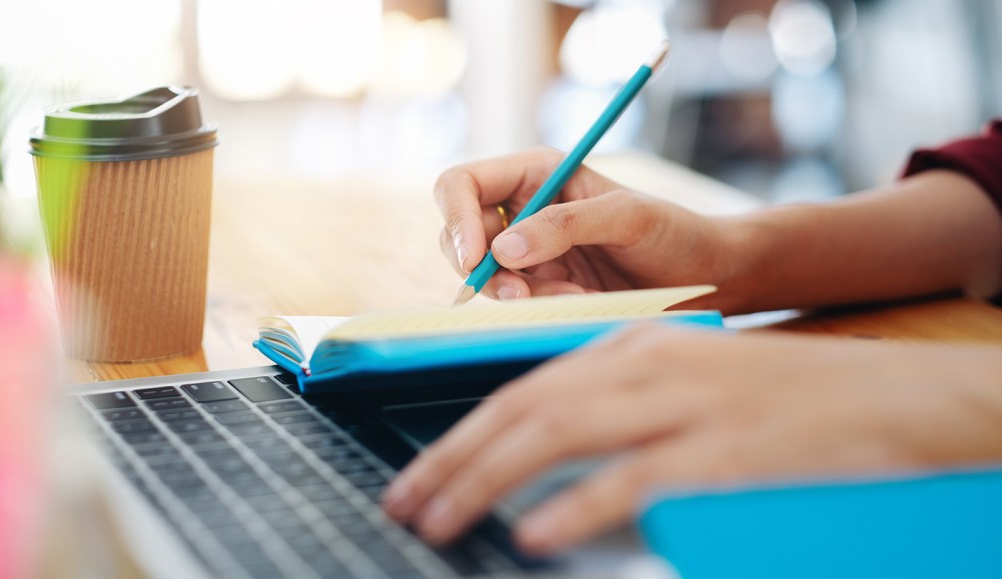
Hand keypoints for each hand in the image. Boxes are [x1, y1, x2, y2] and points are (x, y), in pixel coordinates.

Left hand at [381, 325, 1001, 553]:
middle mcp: (649, 364)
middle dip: (453, 458)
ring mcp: (686, 403)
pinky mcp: (724, 449)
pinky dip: (575, 505)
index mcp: (633, 346)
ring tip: (439, 521)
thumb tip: (544, 449)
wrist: (887, 397)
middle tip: (405, 502)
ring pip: (560, 433)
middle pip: (525, 408)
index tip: (419, 476)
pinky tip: (531, 531)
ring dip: (486, 480)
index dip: (462, 435)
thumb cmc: (781, 400)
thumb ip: (619, 403)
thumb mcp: (686, 382)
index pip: (524, 388)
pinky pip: (634, 478)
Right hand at [434, 148, 737, 302]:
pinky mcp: (541, 286)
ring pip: (484, 277)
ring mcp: (528, 250)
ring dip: (520, 294)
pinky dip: (540, 308)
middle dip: (481, 269)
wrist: (703, 276)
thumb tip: (502, 251)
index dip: (456, 218)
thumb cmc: (673, 232)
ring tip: (575, 296)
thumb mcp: (628, 218)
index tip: (475, 257)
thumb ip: (566, 225)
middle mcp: (522, 209)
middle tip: (520, 295)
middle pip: (459, 236)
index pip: (462, 184)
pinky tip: (581, 302)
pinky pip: (516, 302)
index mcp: (536, 173)